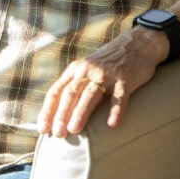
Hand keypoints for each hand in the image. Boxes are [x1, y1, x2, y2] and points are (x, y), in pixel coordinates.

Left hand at [37, 26, 166, 136]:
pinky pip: (119, 97)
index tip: (43, 129)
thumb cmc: (108, 64)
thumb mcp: (86, 70)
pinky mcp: (125, 79)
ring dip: (81, 112)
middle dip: (62, 114)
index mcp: (75, 70)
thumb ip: (75, 87)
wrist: (137, 44)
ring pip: (90, 94)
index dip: (48, 111)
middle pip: (71, 94)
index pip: (56, 92)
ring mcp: (107, 74)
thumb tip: (59, 117)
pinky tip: (112, 124)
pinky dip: (116, 111)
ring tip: (74, 130)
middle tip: (58, 134)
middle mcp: (87, 71)